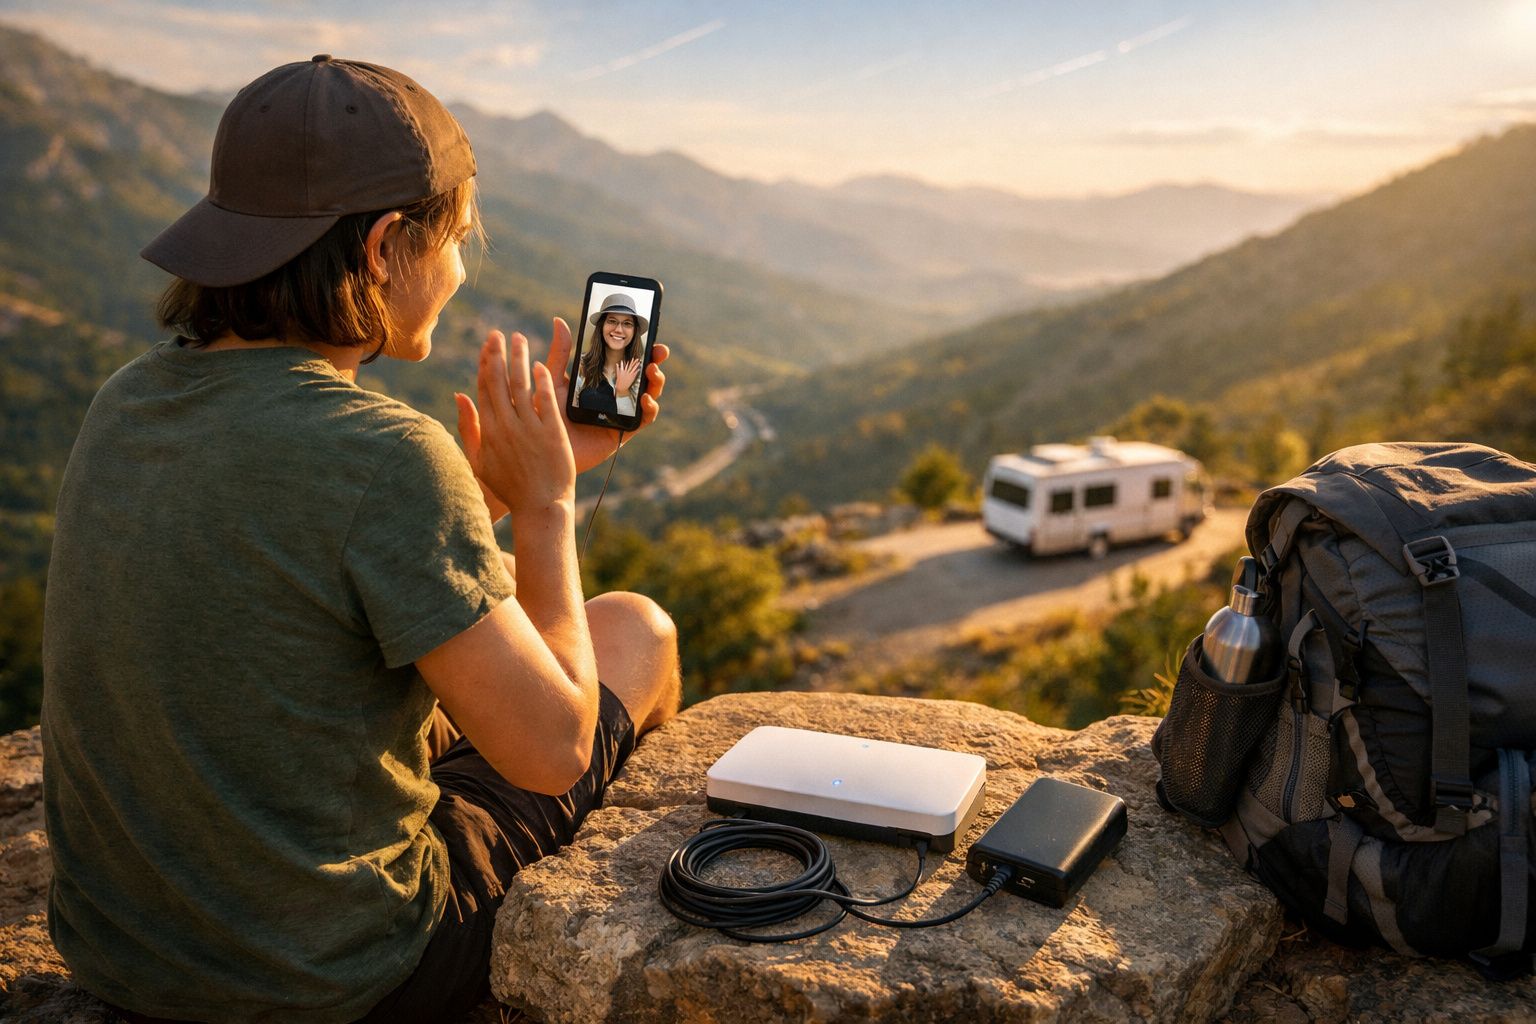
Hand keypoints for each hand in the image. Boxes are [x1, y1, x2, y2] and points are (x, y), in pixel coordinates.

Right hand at [463, 329, 575, 517]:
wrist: (539, 506)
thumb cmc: (510, 487)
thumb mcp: (480, 459)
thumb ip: (468, 427)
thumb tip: (459, 395)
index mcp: (489, 431)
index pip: (483, 389)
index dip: (484, 364)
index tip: (487, 346)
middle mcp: (506, 426)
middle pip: (498, 381)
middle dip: (497, 353)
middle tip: (499, 334)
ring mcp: (529, 429)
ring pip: (520, 384)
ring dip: (518, 358)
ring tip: (519, 339)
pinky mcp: (551, 433)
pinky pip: (545, 400)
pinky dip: (541, 381)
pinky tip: (541, 365)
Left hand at [542, 317, 667, 473]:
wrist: (543, 446)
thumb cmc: (546, 413)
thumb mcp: (553, 378)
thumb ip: (561, 353)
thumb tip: (559, 320)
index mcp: (601, 378)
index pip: (626, 358)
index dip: (641, 346)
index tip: (649, 333)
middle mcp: (615, 393)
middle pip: (642, 374)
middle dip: (655, 361)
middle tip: (660, 351)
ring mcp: (622, 412)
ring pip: (649, 394)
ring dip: (656, 382)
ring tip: (652, 371)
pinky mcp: (624, 431)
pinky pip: (643, 419)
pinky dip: (650, 408)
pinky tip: (645, 398)